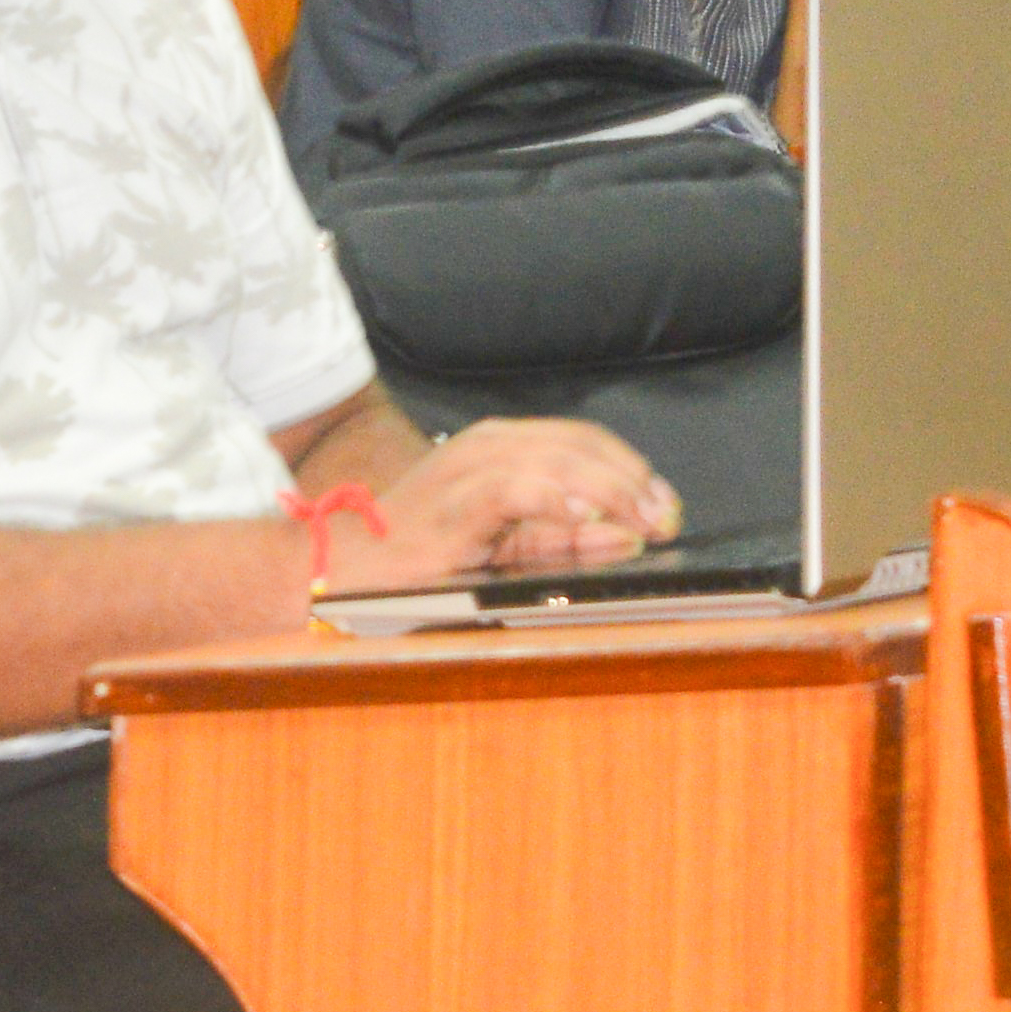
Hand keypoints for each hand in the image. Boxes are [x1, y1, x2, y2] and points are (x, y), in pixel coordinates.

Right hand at [317, 418, 680, 588]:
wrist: (342, 570)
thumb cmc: (419, 559)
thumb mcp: (505, 548)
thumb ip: (562, 540)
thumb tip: (629, 535)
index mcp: (500, 447)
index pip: (583, 441)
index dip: (632, 470)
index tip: (668, 507)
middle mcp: (487, 446)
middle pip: (579, 443)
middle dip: (632, 480)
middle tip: (667, 517)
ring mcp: (468, 468)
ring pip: (556, 459)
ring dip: (610, 490)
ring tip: (643, 519)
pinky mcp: (455, 501)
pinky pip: (515, 488)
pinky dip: (557, 500)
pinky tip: (588, 518)